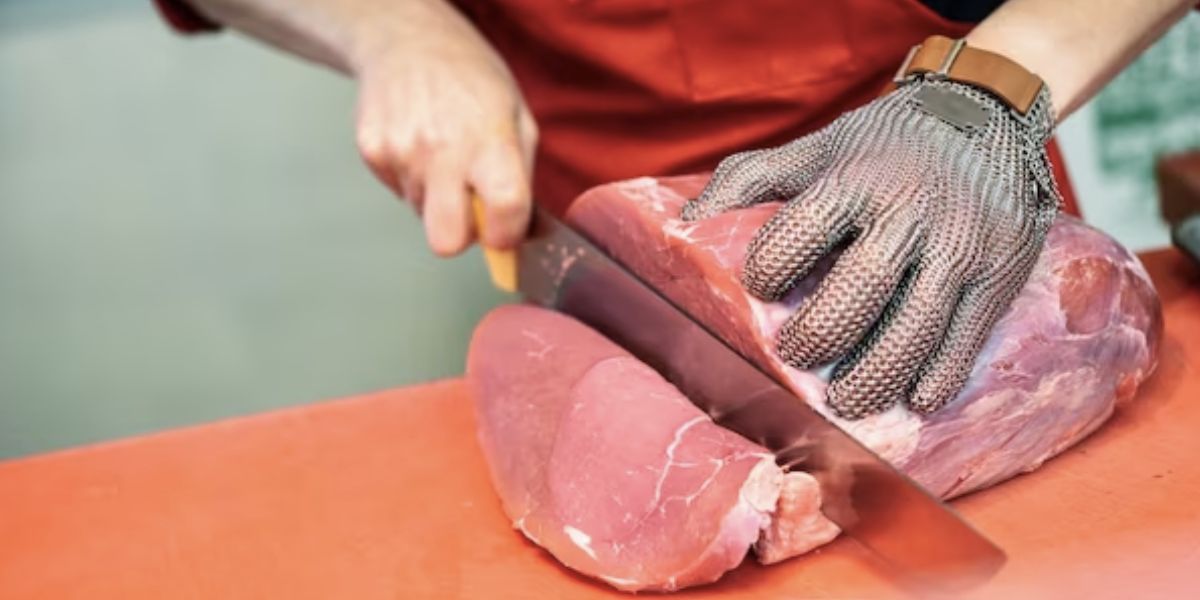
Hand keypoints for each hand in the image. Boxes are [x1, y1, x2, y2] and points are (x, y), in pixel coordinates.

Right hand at [352, 6, 536, 255]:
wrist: (406, 38)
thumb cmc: (470, 78)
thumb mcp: (517, 116)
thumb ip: (521, 177)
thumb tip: (523, 234)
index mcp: (489, 140)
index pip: (504, 210)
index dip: (506, 234)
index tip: (504, 230)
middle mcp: (443, 150)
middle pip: (446, 241)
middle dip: (460, 235)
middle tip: (468, 208)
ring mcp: (401, 152)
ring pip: (422, 214)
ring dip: (436, 196)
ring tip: (442, 152)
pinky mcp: (372, 152)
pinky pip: (398, 191)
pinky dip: (411, 177)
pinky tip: (418, 143)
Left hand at [683, 79, 1060, 418]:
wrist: (987, 112)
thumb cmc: (883, 144)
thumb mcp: (816, 147)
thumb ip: (748, 180)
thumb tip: (686, 223)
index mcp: (853, 179)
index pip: (798, 234)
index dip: (770, 271)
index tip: (763, 291)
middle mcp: (910, 211)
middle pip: (858, 292)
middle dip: (819, 337)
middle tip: (798, 357)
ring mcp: (961, 244)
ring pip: (915, 327)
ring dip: (875, 376)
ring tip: (847, 402)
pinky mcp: (1002, 272)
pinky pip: (967, 336)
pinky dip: (939, 374)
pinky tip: (915, 397)